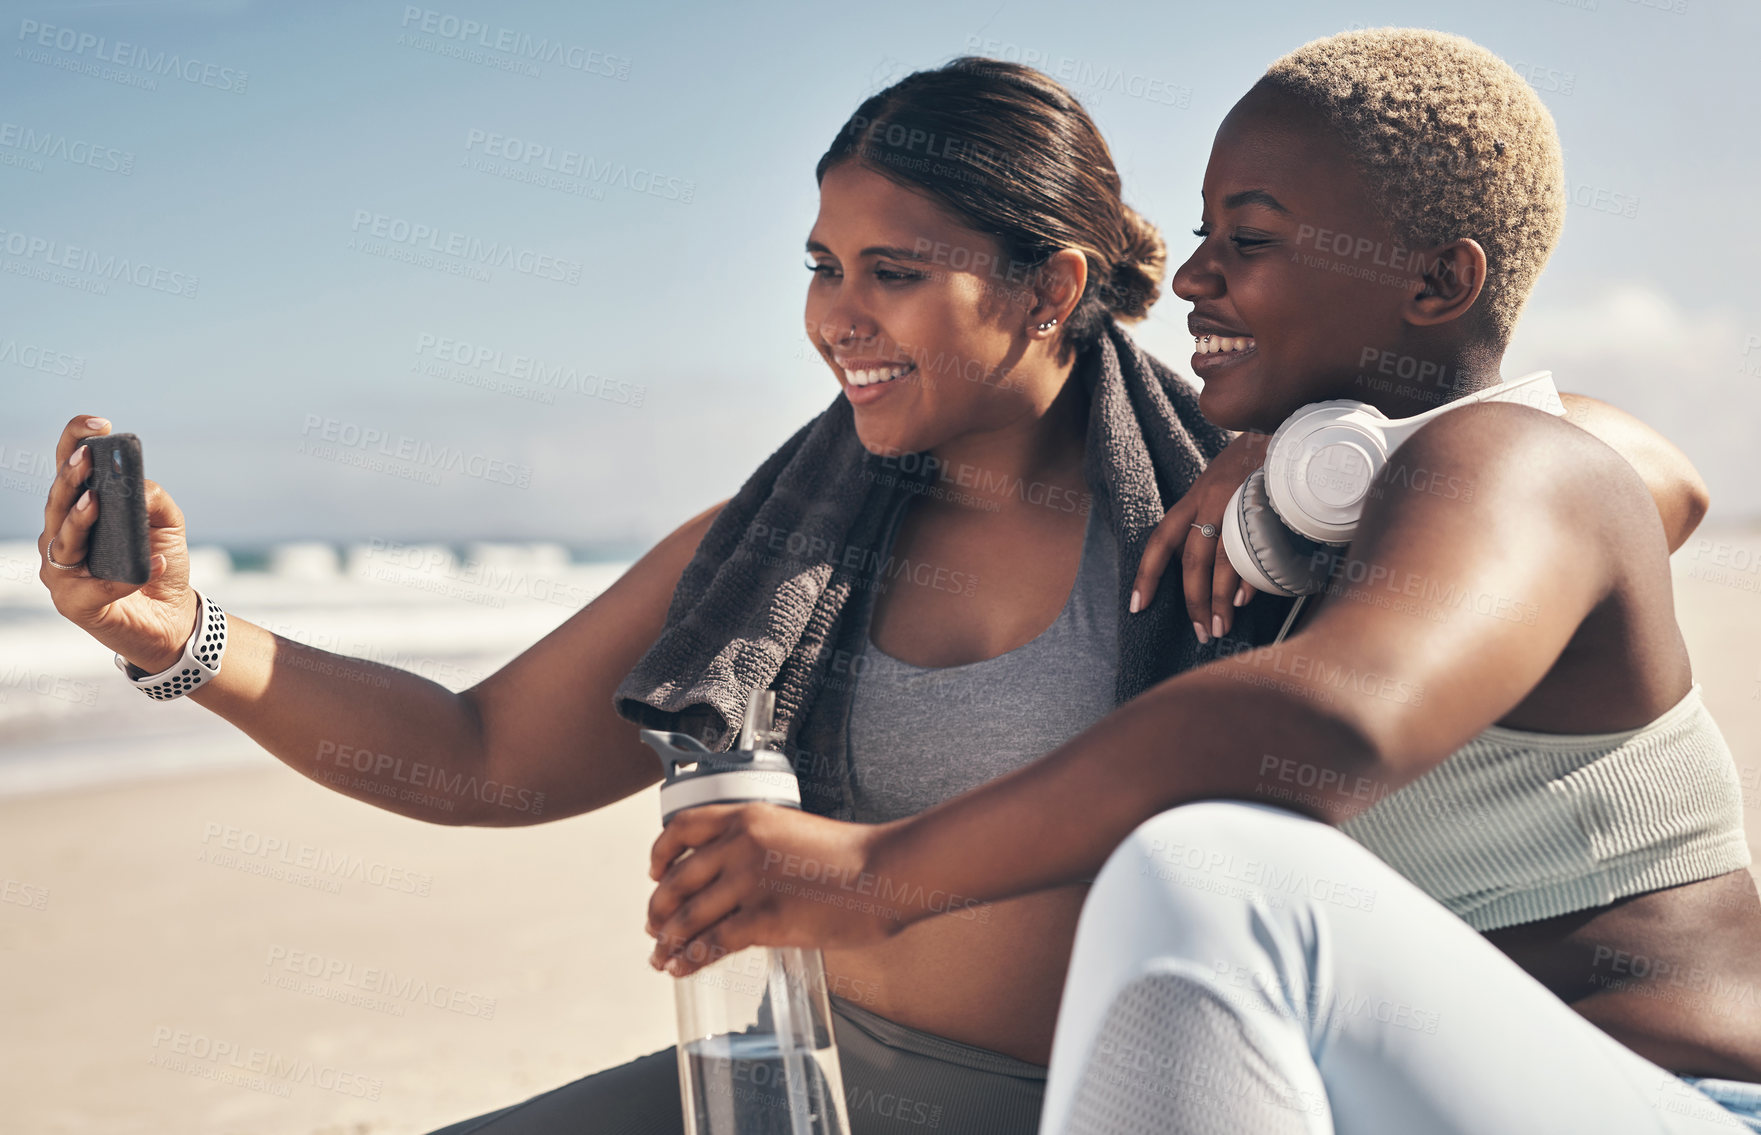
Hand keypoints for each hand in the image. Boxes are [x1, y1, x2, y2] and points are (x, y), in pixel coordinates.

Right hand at [37, 414, 198, 674]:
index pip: (69, 470)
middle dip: (72, 477)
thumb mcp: (167, 526)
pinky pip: (95, 587)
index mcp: (80, 510)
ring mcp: (62, 571)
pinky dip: (122, 578)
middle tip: (89, 457)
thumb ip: (154, 500)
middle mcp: (61, 537)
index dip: (75, 442)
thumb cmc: (159, 564)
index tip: (97, 422)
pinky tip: (151, 565)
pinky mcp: (75, 603)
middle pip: (58, 500)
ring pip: (63, 540)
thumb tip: (139, 486)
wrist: (171, 617)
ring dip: (80, 518)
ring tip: (98, 500)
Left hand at [645, 804, 906, 977]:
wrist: (886, 871)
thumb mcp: (793, 831)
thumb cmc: (851, 855)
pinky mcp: (765, 919)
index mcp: (748, 817)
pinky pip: (714, 943)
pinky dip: (692, 958)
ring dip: (668, 941)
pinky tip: (683, 967)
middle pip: (677, 880)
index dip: (659, 853)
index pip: (681, 828)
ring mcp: (750, 883)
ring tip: (660, 957)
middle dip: (659, 909)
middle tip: (654, 926)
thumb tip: (735, 877)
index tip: (653, 872)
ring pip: (689, 916)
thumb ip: (759, 846)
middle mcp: (740, 846)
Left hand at [1131, 430, 1268, 641]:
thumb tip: (1213, 572)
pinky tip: (1244, 600)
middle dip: (1194, 600)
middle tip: (1201, 632)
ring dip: (1220, 599)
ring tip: (1220, 627)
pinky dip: (1248, 578)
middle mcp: (1210, 500)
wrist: (1287, 428)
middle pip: (1193, 560)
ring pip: (1222, 560)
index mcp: (1194, 498)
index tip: (1136, 607)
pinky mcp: (1265, 504)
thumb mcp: (1222, 486)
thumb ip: (1210, 521)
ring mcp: (1238, 501)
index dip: (1146, 574)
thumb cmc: (1253, 465)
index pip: (1161, 540)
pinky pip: (1253, 550)